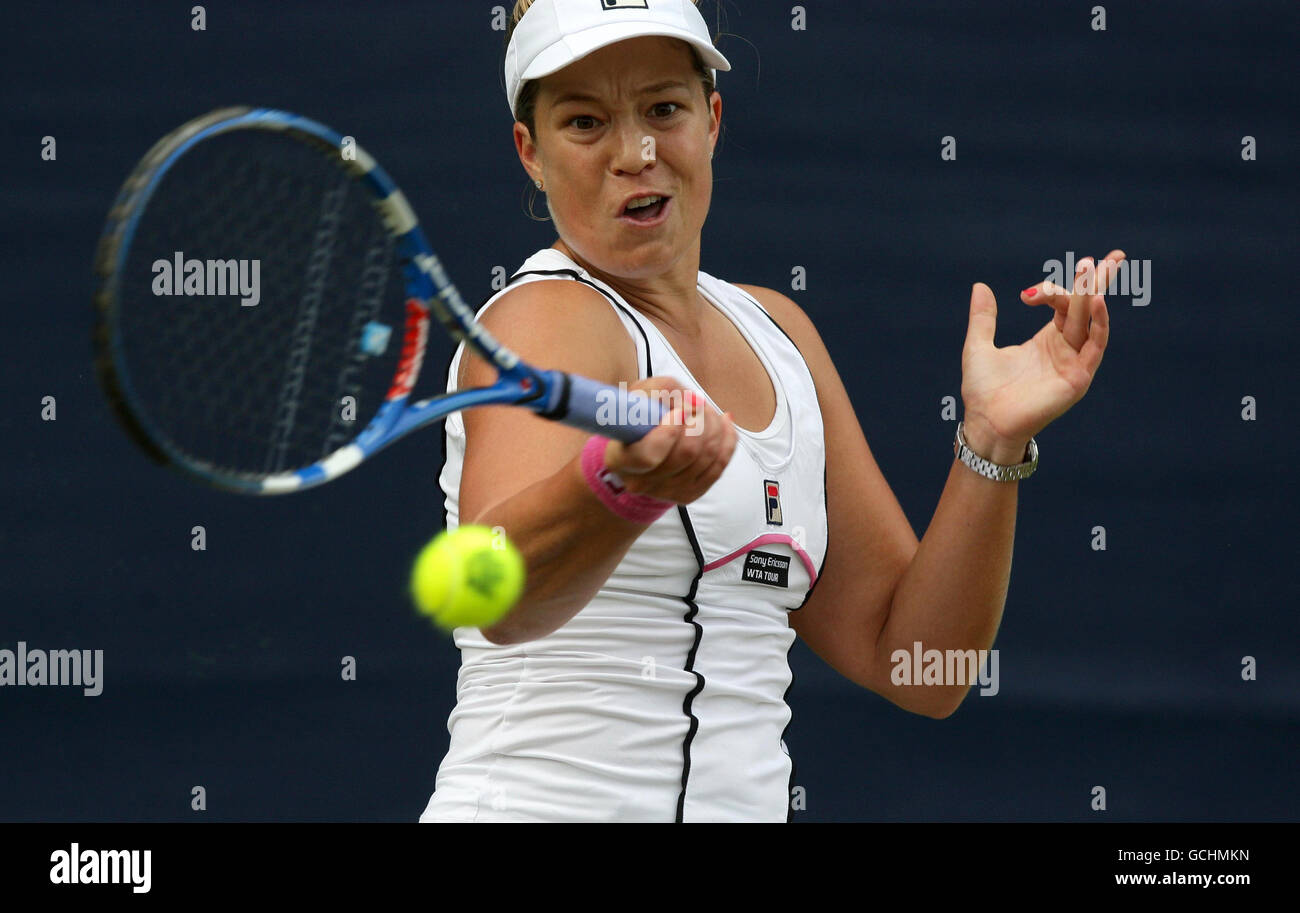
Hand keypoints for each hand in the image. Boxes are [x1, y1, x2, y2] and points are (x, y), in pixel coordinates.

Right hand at [602, 376, 737, 503]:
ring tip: (706, 411)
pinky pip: (719, 465)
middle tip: (697, 405)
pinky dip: (726, 439)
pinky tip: (724, 422)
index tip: (679, 411)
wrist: (642, 445)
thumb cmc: (639, 417)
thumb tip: (692, 401)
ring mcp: (667, 491)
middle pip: (687, 453)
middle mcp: (641, 481)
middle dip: (700, 421)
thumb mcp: (640, 395)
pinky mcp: (689, 493)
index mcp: (620, 458)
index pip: (648, 455)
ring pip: (707, 457)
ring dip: (713, 426)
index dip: (669, 432)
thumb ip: (661, 391)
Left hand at [960, 250, 1125, 461]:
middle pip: (1087, 307)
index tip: (1026, 294)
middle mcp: (1065, 348)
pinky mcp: (1078, 377)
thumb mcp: (979, 346)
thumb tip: (980, 285)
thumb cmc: (983, 391)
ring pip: (1090, 321)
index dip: (1051, 290)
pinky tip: (1097, 302)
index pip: (1064, 304)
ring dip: (1093, 294)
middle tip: (1114, 255)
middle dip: (1097, 281)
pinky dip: (1100, 324)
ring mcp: (1074, 362)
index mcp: (1047, 340)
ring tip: (1094, 267)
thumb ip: (983, 317)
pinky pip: (1095, 346)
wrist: (986, 423)